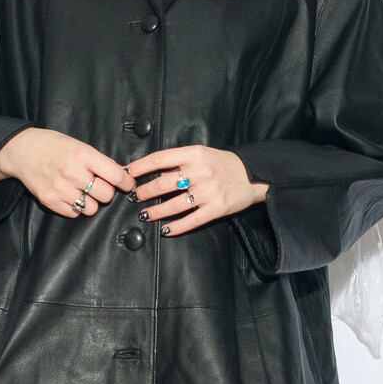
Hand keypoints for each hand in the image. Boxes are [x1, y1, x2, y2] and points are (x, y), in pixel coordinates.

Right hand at [0, 126, 134, 216]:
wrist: (21, 150)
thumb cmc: (52, 146)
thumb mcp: (78, 145)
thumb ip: (97, 161)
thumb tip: (121, 176)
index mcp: (83, 155)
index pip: (116, 175)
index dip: (126, 182)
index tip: (127, 184)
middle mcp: (73, 172)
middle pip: (106, 195)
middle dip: (105, 192)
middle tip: (98, 186)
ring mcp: (61, 188)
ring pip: (92, 208)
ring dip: (91, 202)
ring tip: (82, 192)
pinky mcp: (50, 201)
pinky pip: (75, 213)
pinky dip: (76, 208)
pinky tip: (69, 196)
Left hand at [125, 144, 268, 237]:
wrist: (254, 174)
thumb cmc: (223, 164)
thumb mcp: (202, 153)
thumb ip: (180, 159)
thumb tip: (152, 170)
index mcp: (195, 154)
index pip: (160, 159)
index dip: (141, 167)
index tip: (128, 173)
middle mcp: (200, 172)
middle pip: (163, 184)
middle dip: (145, 192)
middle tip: (136, 197)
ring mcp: (209, 192)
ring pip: (174, 205)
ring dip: (156, 212)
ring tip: (146, 214)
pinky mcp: (217, 208)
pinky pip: (191, 220)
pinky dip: (176, 227)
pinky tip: (166, 230)